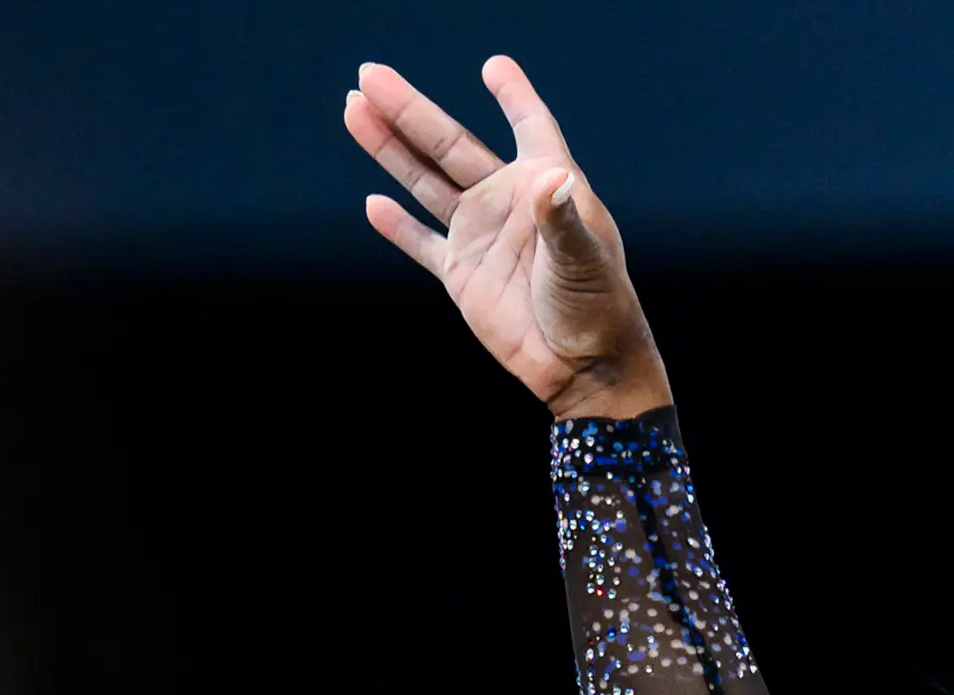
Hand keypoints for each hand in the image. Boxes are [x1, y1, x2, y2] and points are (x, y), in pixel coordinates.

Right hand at [345, 56, 668, 418]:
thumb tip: (553, 177)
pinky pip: (423, 243)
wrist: (584, 368)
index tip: (494, 67)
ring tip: (353, 109)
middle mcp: (509, 204)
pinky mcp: (463, 275)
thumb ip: (562, 218)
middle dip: (410, 110)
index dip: (514, 96)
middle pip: (450, 145)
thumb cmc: (600, 309)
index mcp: (547, 187)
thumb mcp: (585, 260)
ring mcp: (482, 237)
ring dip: (389, 148)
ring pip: (425, 182)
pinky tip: (373, 203)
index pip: (531, 127)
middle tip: (369, 74)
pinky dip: (398, 226)